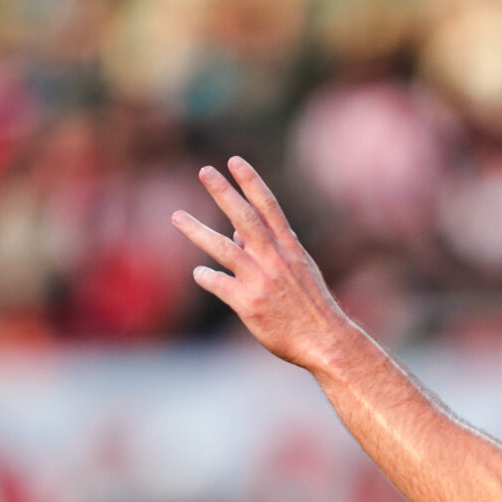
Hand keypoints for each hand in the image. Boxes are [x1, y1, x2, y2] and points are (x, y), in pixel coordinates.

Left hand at [172, 158, 359, 373]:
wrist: (324, 340)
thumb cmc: (311, 306)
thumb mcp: (300, 270)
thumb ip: (273, 248)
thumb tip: (239, 232)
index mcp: (289, 248)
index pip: (268, 206)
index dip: (251, 182)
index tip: (235, 161)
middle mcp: (274, 259)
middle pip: (244, 217)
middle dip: (223, 192)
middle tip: (204, 171)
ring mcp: (260, 280)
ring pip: (223, 248)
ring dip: (197, 230)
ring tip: (176, 216)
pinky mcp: (248, 303)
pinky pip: (219, 283)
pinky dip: (206, 276)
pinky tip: (200, 274)